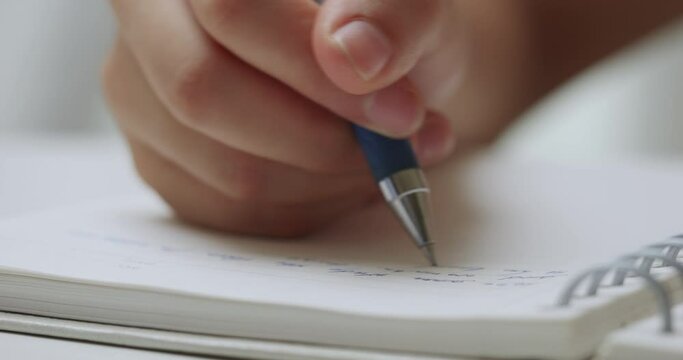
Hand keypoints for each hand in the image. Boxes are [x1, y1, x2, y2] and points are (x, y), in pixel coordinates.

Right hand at [103, 0, 461, 236]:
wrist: (361, 63)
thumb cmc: (376, 27)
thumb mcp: (408, 3)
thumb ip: (393, 10)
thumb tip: (355, 57)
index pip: (230, 10)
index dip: (313, 72)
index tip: (395, 112)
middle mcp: (149, 20)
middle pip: (201, 92)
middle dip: (318, 139)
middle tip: (393, 145)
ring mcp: (141, 95)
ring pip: (225, 168)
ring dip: (324, 180)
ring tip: (378, 156)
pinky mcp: (159, 158)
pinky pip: (230, 212)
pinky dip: (305, 208)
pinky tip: (339, 175)